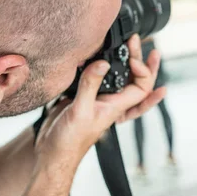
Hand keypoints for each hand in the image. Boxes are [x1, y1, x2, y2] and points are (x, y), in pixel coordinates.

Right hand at [35, 34, 165, 166]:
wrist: (52, 153)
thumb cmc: (69, 141)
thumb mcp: (80, 111)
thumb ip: (91, 85)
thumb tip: (103, 63)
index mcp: (116, 107)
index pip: (143, 88)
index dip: (143, 71)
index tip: (132, 58)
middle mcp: (111, 102)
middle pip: (136, 81)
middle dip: (142, 61)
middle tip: (140, 42)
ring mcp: (98, 100)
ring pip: (120, 80)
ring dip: (127, 64)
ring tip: (131, 46)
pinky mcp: (84, 97)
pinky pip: (99, 81)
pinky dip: (103, 69)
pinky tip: (102, 61)